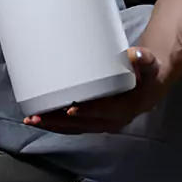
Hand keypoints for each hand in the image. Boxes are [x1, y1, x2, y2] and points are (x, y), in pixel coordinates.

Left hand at [23, 48, 162, 133]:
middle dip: (58, 121)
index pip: (104, 111)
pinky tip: (40, 119)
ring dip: (52, 125)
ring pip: (74, 128)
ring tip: (31, 119)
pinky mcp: (93, 119)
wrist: (150, 83)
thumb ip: (143, 58)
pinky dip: (56, 124)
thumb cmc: (148, 72)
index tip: (70, 109)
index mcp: (125, 108)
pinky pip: (73, 126)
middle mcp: (112, 120)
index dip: (88, 111)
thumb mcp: (149, 64)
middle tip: (36, 117)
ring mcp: (102, 122)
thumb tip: (135, 53)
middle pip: (82, 124)